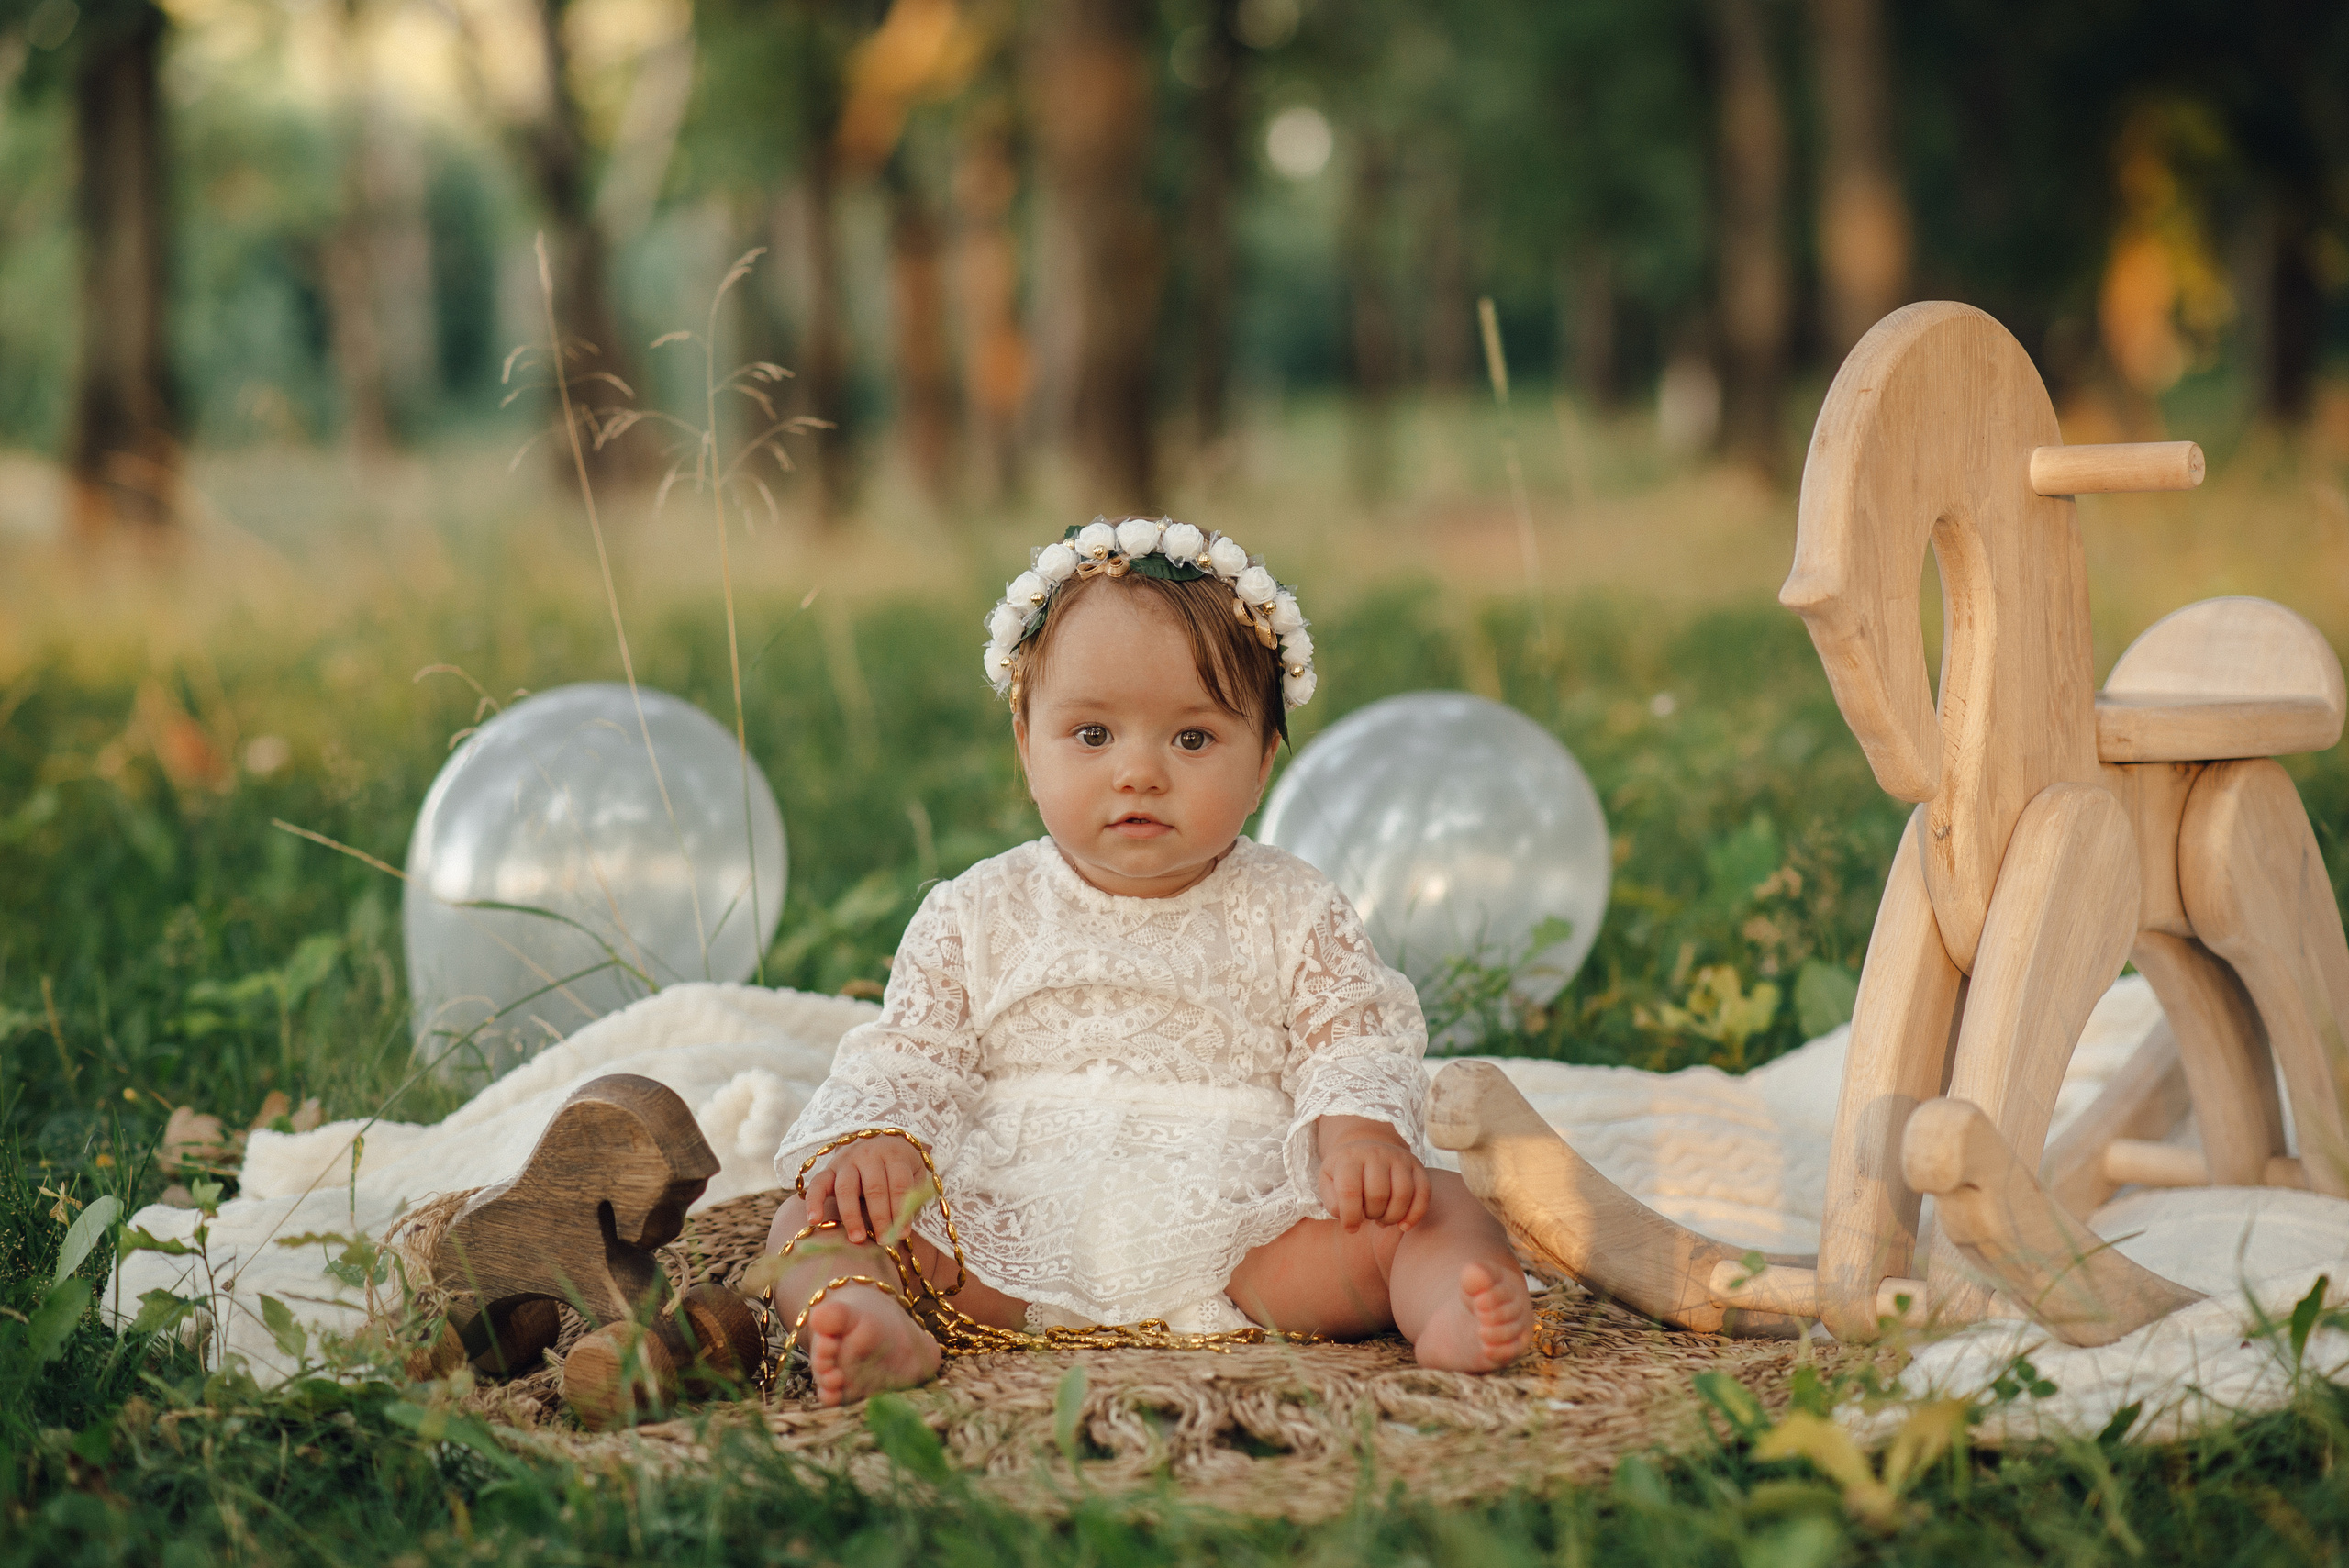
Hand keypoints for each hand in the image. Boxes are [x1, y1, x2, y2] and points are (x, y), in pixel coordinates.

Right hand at [803, 1135, 930, 1244]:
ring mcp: (846, 1160)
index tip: (902, 1234)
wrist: (880, 1140)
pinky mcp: (828, 1169)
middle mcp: (869, 1154)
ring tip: (857, 1238)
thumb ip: (912, 1195)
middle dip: (879, 1217)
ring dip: (852, 1216)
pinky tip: (814, 1220)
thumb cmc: (900, 1165)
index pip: (899, 1184)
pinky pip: (817, 1184)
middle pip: (874, 1188)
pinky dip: (814, 1201)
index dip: (901, 1211)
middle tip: (882, 1241)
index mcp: (894, 1154)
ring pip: (847, 1188)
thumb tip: (904, 1227)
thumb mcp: (914, 1173)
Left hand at [1315, 1115, 1430, 1232]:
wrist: (1365, 1149)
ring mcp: (1399, 1157)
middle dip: (1373, 1215)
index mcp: (1348, 1158)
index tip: (1351, 1227)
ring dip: (1392, 1217)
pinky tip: (1403, 1225)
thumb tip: (1352, 1220)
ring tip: (1383, 1220)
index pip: (1350, 1190)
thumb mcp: (1328, 1183)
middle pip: (1378, 1194)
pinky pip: (1424, 1192)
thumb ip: (1333, 1203)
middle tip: (1368, 1217)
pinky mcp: (1417, 1165)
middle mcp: (1375, 1153)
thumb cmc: (1344, 1174)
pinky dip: (1415, 1214)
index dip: (1350, 1216)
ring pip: (1403, 1194)